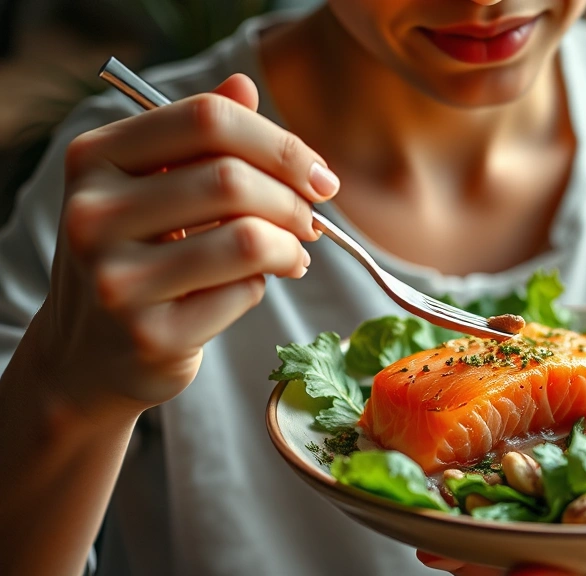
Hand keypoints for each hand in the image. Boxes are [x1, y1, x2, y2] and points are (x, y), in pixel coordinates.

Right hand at [39, 73, 338, 417]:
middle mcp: (93, 215)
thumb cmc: (136, 253)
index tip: (318, 174)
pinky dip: (262, 287)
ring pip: (247, 241)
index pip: (207, 120)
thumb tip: (244, 83)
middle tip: (313, 220)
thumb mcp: (151, 185)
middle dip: (294, 200)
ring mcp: (116, 280)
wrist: (91, 351)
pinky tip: (250, 289)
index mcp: (94, 158)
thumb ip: (197, 135)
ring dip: (290, 247)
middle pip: (232, 180)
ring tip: (294, 255)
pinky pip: (243, 295)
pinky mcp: (149, 336)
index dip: (280, 143)